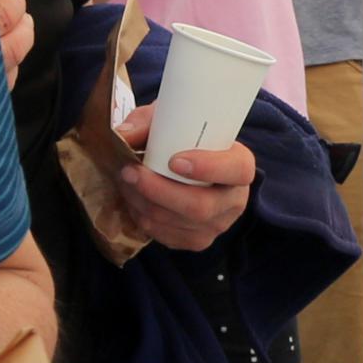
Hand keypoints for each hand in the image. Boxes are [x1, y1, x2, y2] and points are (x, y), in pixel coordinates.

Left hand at [105, 105, 252, 249]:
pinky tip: (134, 199)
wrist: (190, 170)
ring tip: (125, 181)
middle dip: (158, 191)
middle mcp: (235, 200)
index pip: (236, 170)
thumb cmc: (184, 141)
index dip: (208, 168)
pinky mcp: (197, 241)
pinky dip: (143, 217)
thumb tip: (123, 134)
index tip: (174, 161)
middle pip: (200, 206)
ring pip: (176, 221)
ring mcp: (217, 225)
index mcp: (240, 165)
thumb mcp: (171, 122)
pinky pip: (165, 235)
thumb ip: (149, 123)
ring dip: (142, 203)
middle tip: (130, 172)